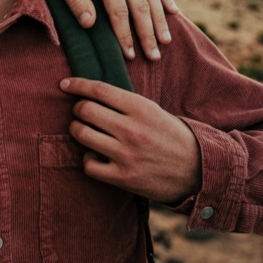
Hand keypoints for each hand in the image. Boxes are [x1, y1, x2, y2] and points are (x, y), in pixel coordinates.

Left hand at [42, 0, 175, 59]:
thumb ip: (75, 1)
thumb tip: (90, 24)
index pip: (119, 10)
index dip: (125, 35)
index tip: (129, 55)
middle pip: (141, 5)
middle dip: (148, 33)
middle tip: (154, 56)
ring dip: (160, 19)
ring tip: (166, 41)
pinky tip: (173, 12)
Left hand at [60, 77, 200, 203]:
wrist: (197, 169)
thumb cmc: (170, 136)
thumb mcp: (152, 111)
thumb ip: (124, 103)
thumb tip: (90, 93)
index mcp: (140, 108)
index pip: (99, 90)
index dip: (77, 85)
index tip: (65, 84)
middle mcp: (132, 129)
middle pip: (85, 110)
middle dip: (78, 109)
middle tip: (81, 112)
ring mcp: (126, 154)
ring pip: (82, 134)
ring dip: (77, 131)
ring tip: (84, 131)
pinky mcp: (123, 177)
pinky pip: (88, 165)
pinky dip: (87, 159)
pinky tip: (95, 156)